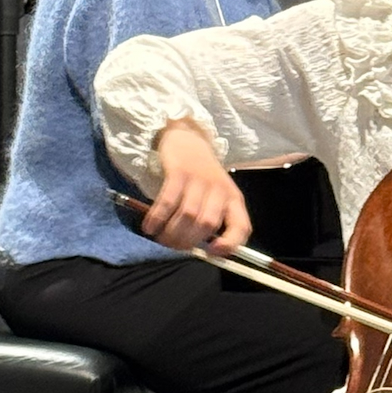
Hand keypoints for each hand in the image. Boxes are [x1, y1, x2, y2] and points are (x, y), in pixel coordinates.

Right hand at [140, 122, 251, 252]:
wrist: (189, 139)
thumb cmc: (202, 176)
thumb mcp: (216, 196)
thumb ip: (213, 219)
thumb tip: (200, 250)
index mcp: (234, 200)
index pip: (241, 226)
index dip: (230, 243)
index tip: (211, 253)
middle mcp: (220, 190)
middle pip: (207, 224)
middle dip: (187, 241)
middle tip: (172, 247)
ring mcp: (200, 180)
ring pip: (188, 215)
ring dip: (172, 232)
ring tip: (160, 239)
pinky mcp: (180, 172)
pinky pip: (168, 201)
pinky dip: (158, 217)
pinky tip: (149, 227)